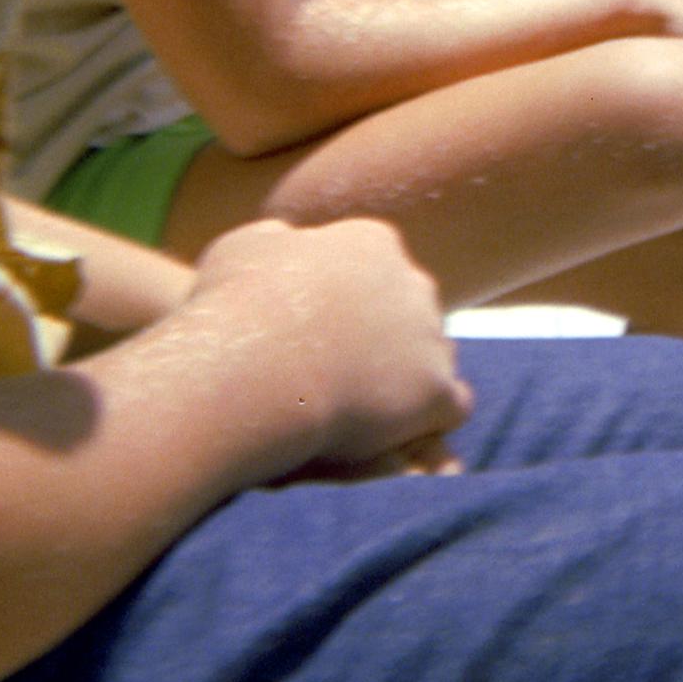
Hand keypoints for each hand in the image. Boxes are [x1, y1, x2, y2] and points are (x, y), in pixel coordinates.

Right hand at [187, 218, 472, 481]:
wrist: (250, 371)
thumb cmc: (231, 311)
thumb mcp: (241, 251)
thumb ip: (275, 243)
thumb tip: (285, 241)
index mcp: (373, 243)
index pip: (379, 271)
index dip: (351, 308)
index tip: (320, 338)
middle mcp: (414, 282)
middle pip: (412, 313)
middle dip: (385, 343)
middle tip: (339, 379)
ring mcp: (431, 335)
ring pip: (434, 359)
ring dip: (407, 384)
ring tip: (360, 416)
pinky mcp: (435, 389)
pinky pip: (451, 406)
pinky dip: (428, 423)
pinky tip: (395, 441)